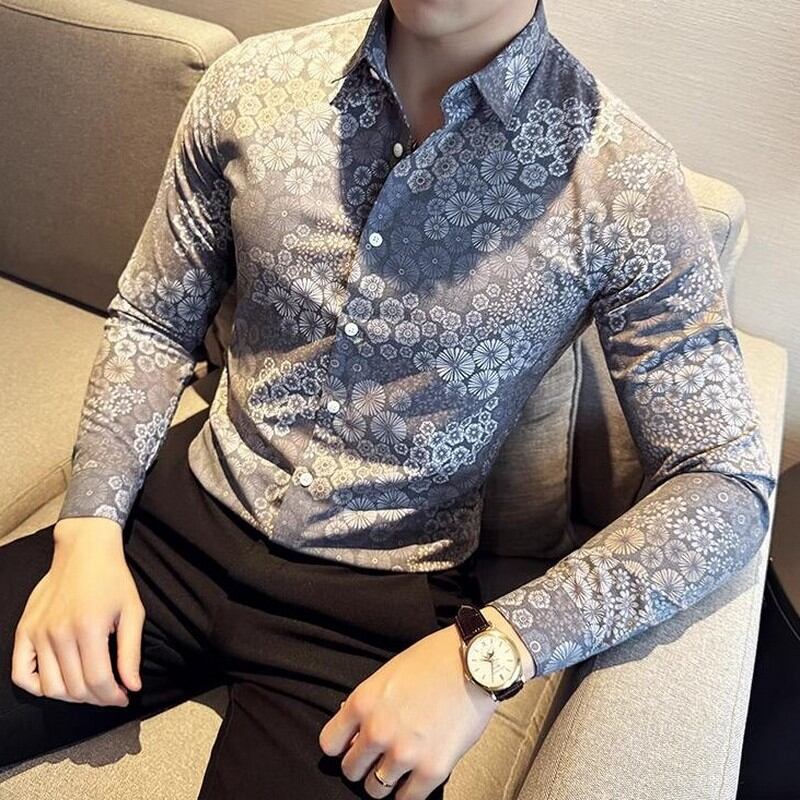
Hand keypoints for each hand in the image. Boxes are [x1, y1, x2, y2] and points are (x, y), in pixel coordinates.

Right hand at [11, 517, 144, 705]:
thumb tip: (132, 687)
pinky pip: (21, 674)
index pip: (98, 681)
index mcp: (89, 628)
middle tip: (111, 693)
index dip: (113, 697)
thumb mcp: (133, 611)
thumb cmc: (113, 580)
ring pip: (50, 687)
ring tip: (90, 689)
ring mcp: (38, 632)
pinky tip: (58, 682)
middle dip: (97, 698)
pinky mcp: (24, 630)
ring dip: (72, 696)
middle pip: (75, 688)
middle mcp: (59, 633)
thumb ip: (131, 652)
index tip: (124, 698)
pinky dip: (38, 687)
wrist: (84, 551)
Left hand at [318, 622, 497, 799]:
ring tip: (398, 767)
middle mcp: (378, 730)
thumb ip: (369, 703)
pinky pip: (407, 799)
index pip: (330, 744)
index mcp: (363, 702)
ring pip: (375, 790)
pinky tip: (415, 776)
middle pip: (351, 770)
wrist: (475, 662)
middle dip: (363, 764)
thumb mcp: (389, 673)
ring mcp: (404, 752)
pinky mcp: (432, 769)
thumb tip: (355, 728)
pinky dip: (408, 791)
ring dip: (384, 781)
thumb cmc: (434, 660)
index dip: (342, 746)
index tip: (352, 745)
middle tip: (378, 757)